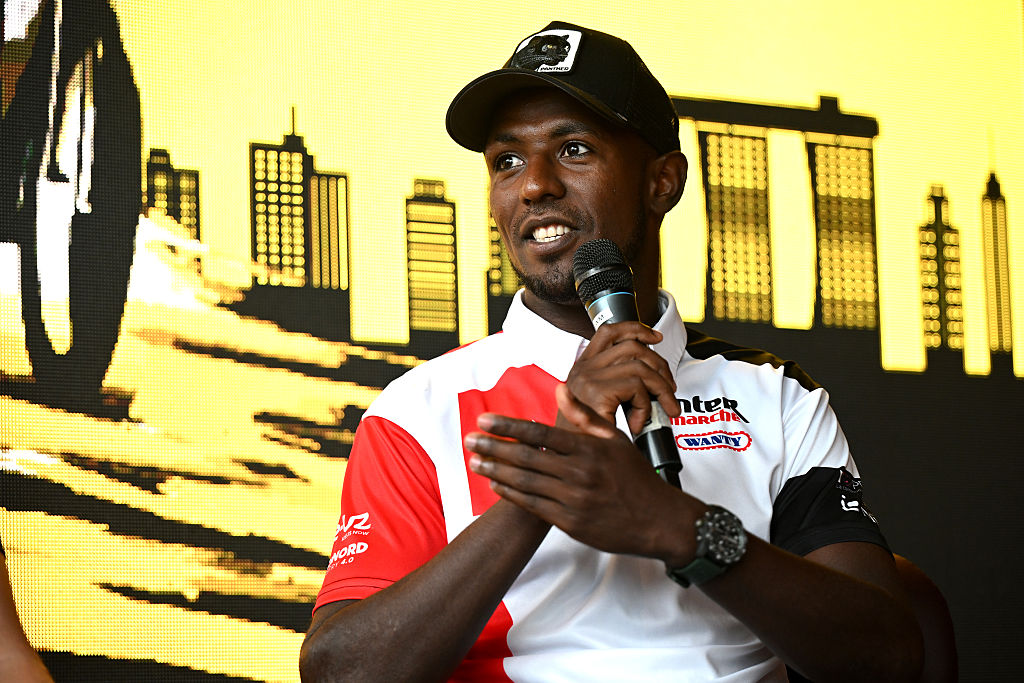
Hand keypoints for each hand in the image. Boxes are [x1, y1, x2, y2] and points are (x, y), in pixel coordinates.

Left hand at [464, 403, 703, 565]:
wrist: (657, 520)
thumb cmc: (636, 477)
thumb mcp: (615, 440)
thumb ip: (583, 415)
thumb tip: (559, 388)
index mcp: (588, 449)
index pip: (539, 433)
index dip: (508, 427)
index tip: (485, 420)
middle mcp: (579, 473)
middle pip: (526, 457)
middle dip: (493, 447)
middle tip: (469, 439)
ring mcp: (573, 500)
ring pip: (525, 482)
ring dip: (495, 470)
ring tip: (474, 461)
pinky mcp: (570, 523)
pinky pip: (533, 505)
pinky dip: (511, 494)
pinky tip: (495, 484)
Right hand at [563, 322, 679, 435]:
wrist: (568, 458)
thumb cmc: (586, 435)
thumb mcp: (597, 403)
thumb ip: (615, 383)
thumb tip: (651, 374)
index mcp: (582, 367)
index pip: (608, 332)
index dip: (635, 329)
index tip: (655, 337)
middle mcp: (583, 368)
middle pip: (632, 347)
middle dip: (660, 365)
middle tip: (669, 390)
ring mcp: (588, 378)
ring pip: (640, 368)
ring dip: (660, 389)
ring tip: (663, 409)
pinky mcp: (597, 392)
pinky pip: (637, 388)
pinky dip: (646, 407)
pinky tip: (639, 423)